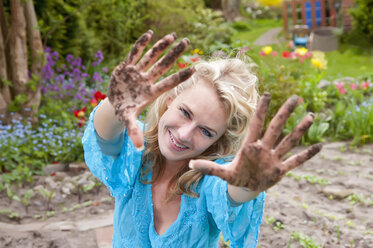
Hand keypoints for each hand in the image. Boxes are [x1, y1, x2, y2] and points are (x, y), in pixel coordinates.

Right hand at [108, 30, 193, 148]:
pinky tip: (149, 33)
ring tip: (173, 36)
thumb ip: (134, 132)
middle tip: (187, 42)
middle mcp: (147, 80)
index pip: (168, 83)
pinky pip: (134, 53)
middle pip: (163, 65)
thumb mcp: (128, 121)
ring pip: (151, 56)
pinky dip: (140, 44)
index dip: (180, 76)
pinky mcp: (126, 66)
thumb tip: (139, 148)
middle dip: (174, 54)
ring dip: (160, 46)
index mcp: (150, 92)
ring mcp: (137, 72)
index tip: (194, 69)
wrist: (115, 104)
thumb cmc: (125, 112)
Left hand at [189, 93, 321, 191]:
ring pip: (288, 142)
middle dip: (284, 114)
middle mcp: (264, 149)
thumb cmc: (235, 175)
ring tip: (311, 115)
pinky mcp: (280, 171)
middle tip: (295, 97)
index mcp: (249, 146)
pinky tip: (319, 146)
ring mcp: (273, 159)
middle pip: (275, 128)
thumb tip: (190, 164)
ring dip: (300, 130)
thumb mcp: (222, 173)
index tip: (266, 94)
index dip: (261, 110)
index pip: (256, 125)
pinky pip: (295, 162)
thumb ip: (209, 168)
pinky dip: (306, 156)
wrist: (245, 187)